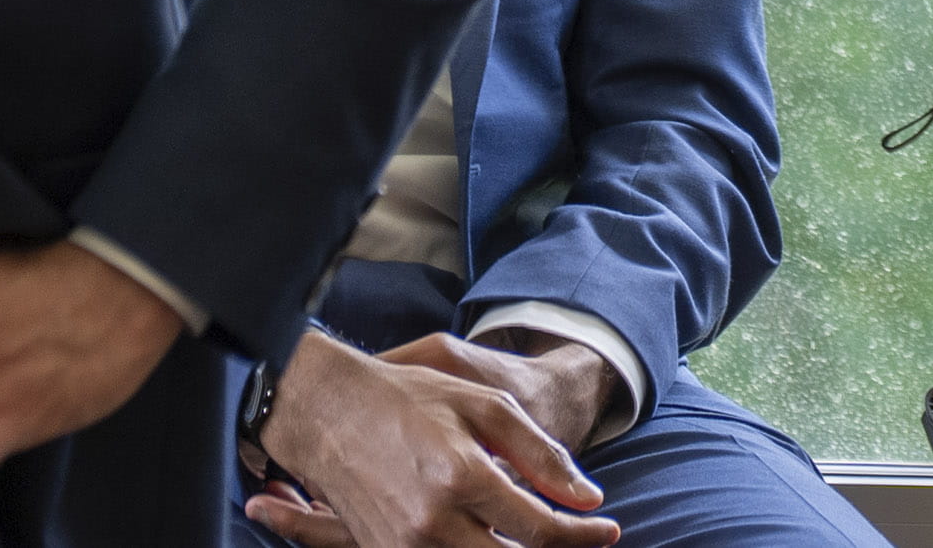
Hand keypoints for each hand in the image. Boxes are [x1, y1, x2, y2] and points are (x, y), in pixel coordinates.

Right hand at [243, 330, 618, 547]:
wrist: (325, 412)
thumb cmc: (410, 399)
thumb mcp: (485, 406)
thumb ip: (542, 454)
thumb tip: (588, 499)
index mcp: (462, 477)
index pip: (542, 529)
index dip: (583, 535)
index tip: (607, 528)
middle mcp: (431, 522)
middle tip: (581, 540)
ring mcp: (403, 545)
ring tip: (537, 535)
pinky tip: (493, 538)